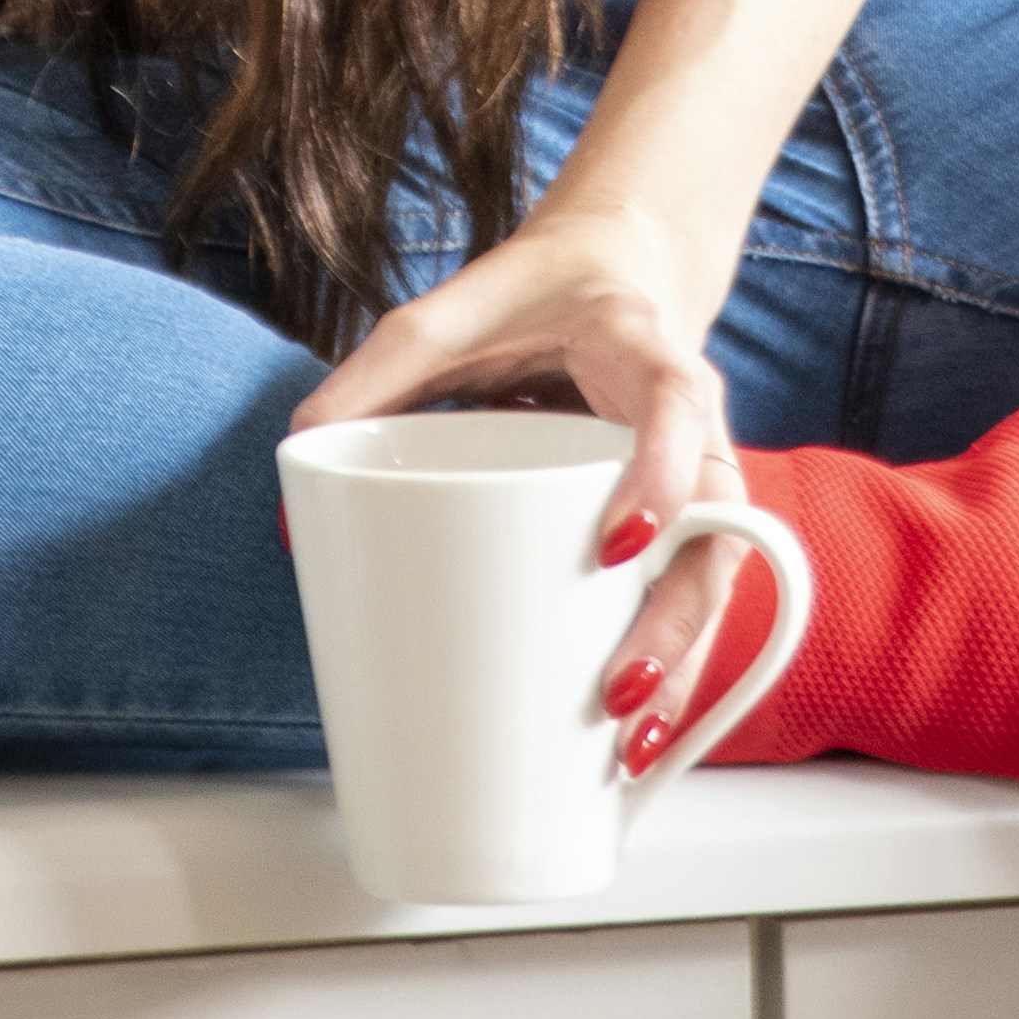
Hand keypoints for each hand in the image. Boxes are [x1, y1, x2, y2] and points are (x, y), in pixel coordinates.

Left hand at [291, 190, 749, 756]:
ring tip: (628, 747)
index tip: (617, 548)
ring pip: (716, 580)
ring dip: (683, 667)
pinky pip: (693, 596)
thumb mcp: (453, 312)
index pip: (677, 409)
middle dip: (679, 621)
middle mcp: (694, 424)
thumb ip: (381, 369)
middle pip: (720, 528)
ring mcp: (696, 479)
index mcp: (646, 352)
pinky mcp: (678, 522)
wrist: (608, 270)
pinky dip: (673, 668)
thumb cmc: (534, 295)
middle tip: (614, 691)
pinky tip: (637, 740)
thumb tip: (298, 456)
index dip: (659, 478)